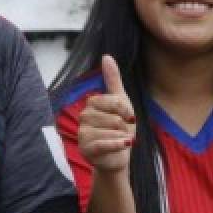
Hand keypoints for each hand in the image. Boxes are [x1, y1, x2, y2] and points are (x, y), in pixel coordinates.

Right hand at [78, 54, 135, 173]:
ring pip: (111, 130)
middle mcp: (84, 117)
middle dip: (124, 127)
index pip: (112, 101)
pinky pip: (104, 143)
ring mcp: (83, 133)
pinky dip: (117, 145)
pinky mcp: (86, 149)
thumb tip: (106, 56)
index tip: (130, 118)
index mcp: (92, 104)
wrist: (117, 156)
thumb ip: (113, 80)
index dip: (125, 110)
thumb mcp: (121, 102)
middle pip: (113, 117)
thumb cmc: (119, 128)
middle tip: (123, 132)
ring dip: (122, 137)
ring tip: (120, 140)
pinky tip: (124, 145)